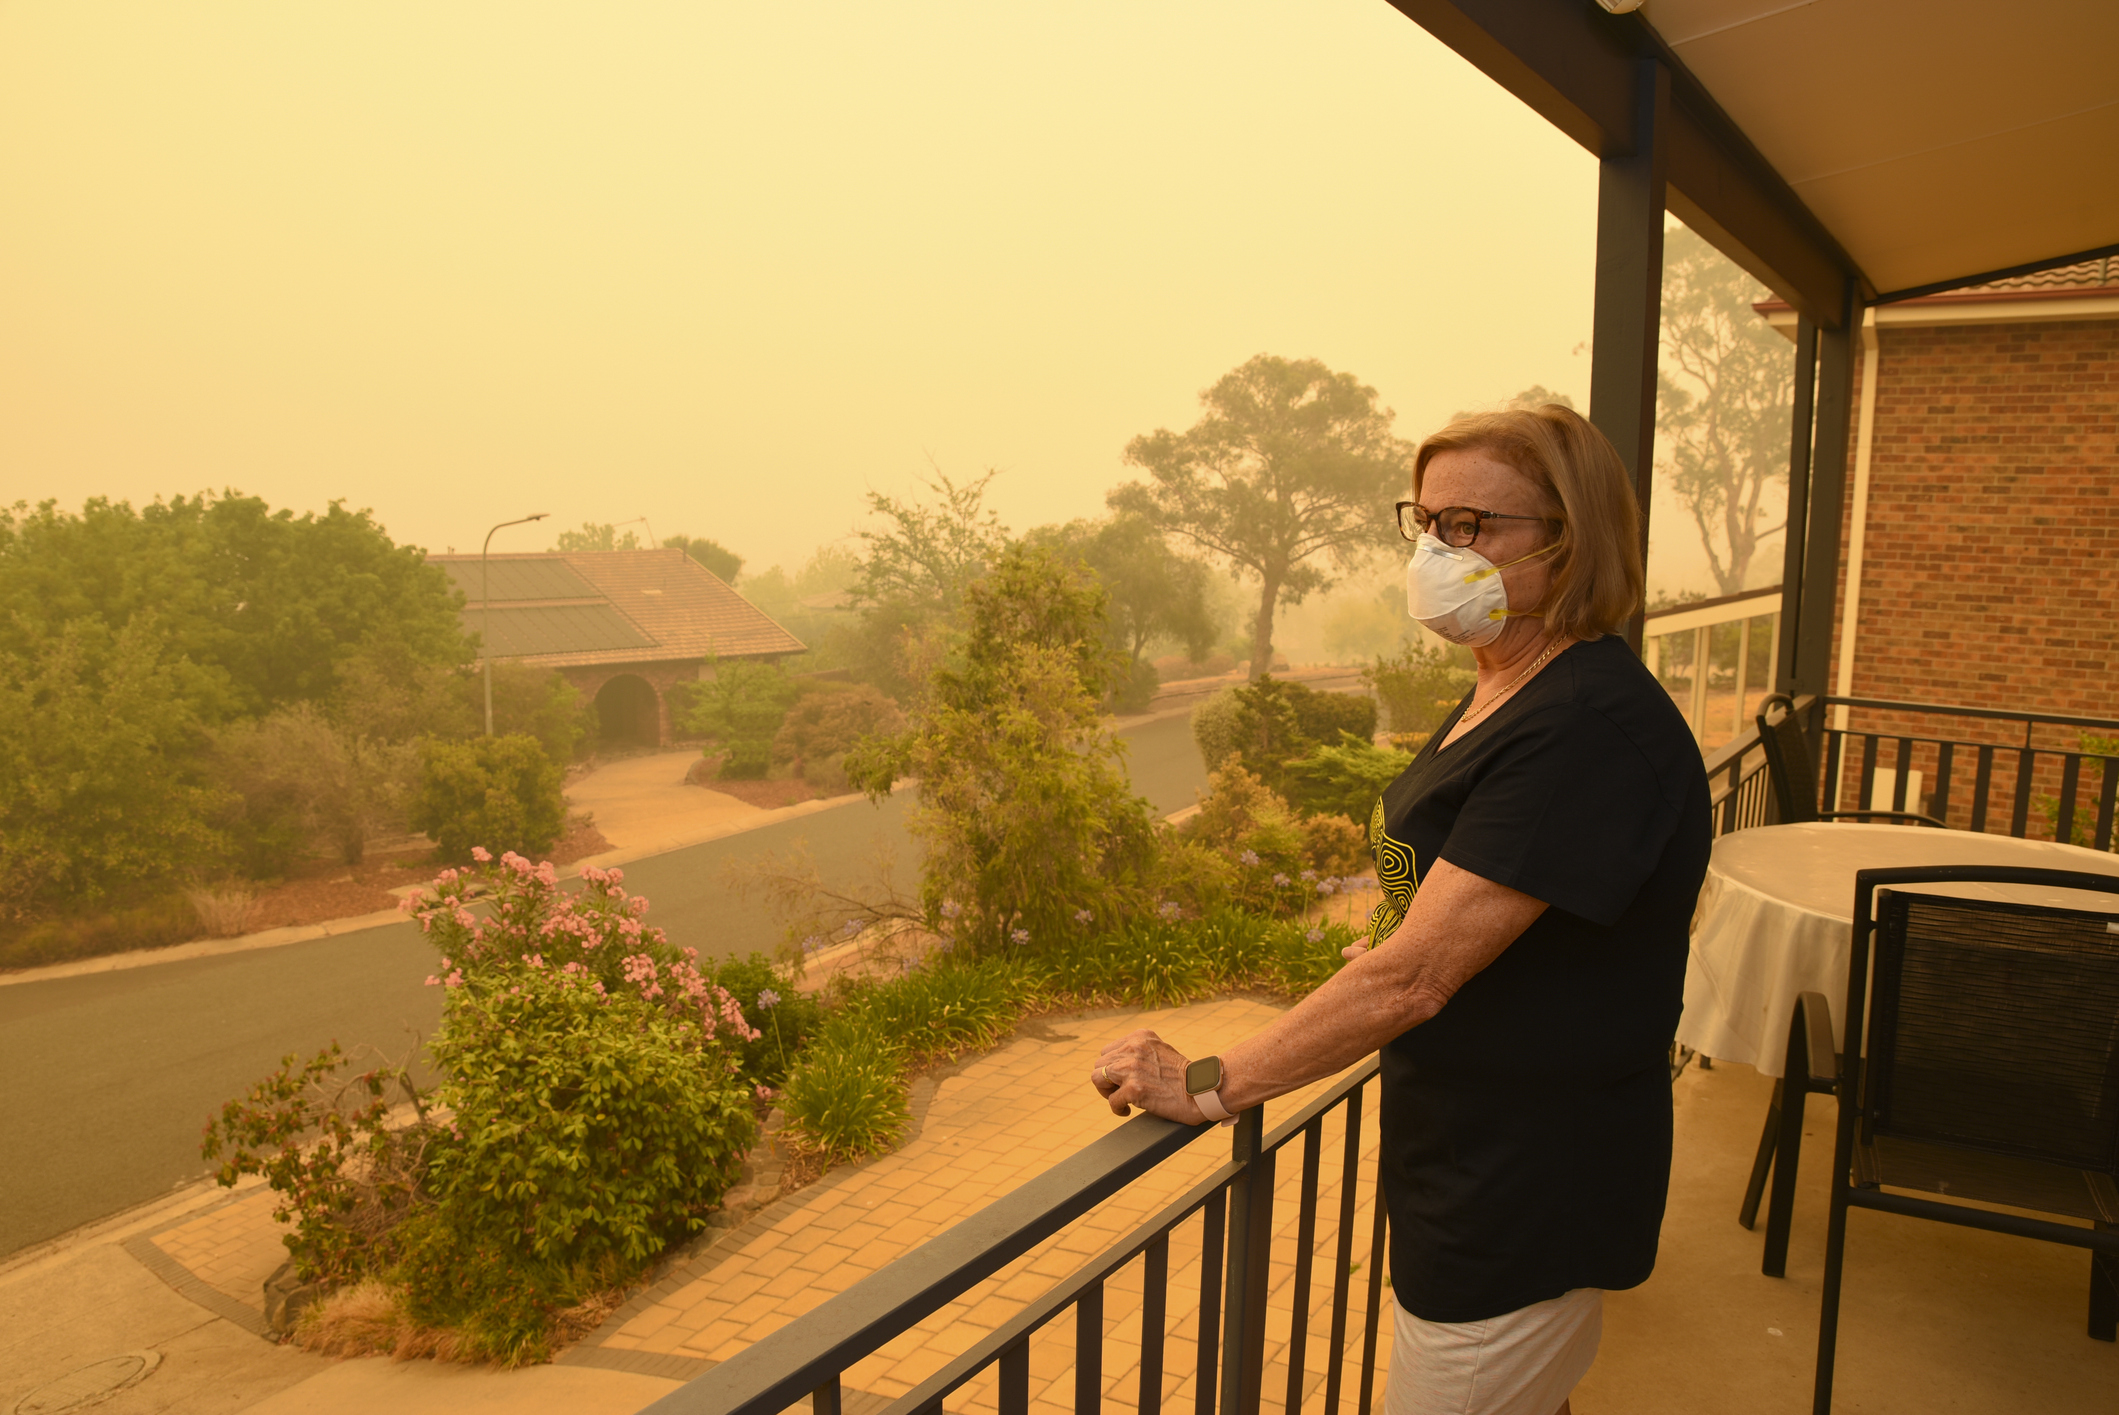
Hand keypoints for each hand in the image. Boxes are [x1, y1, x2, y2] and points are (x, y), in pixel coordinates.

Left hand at [1090, 1029, 1207, 1123]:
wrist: (1201, 1090)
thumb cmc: (1183, 1076)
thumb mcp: (1159, 1050)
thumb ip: (1139, 1051)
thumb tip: (1116, 1064)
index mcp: (1140, 1037)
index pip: (1108, 1051)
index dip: (1112, 1067)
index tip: (1121, 1079)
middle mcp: (1133, 1048)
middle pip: (1100, 1063)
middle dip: (1107, 1080)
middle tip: (1119, 1092)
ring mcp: (1132, 1068)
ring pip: (1098, 1078)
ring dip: (1107, 1092)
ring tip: (1121, 1100)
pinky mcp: (1133, 1088)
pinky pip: (1112, 1101)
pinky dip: (1118, 1109)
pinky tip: (1128, 1111)